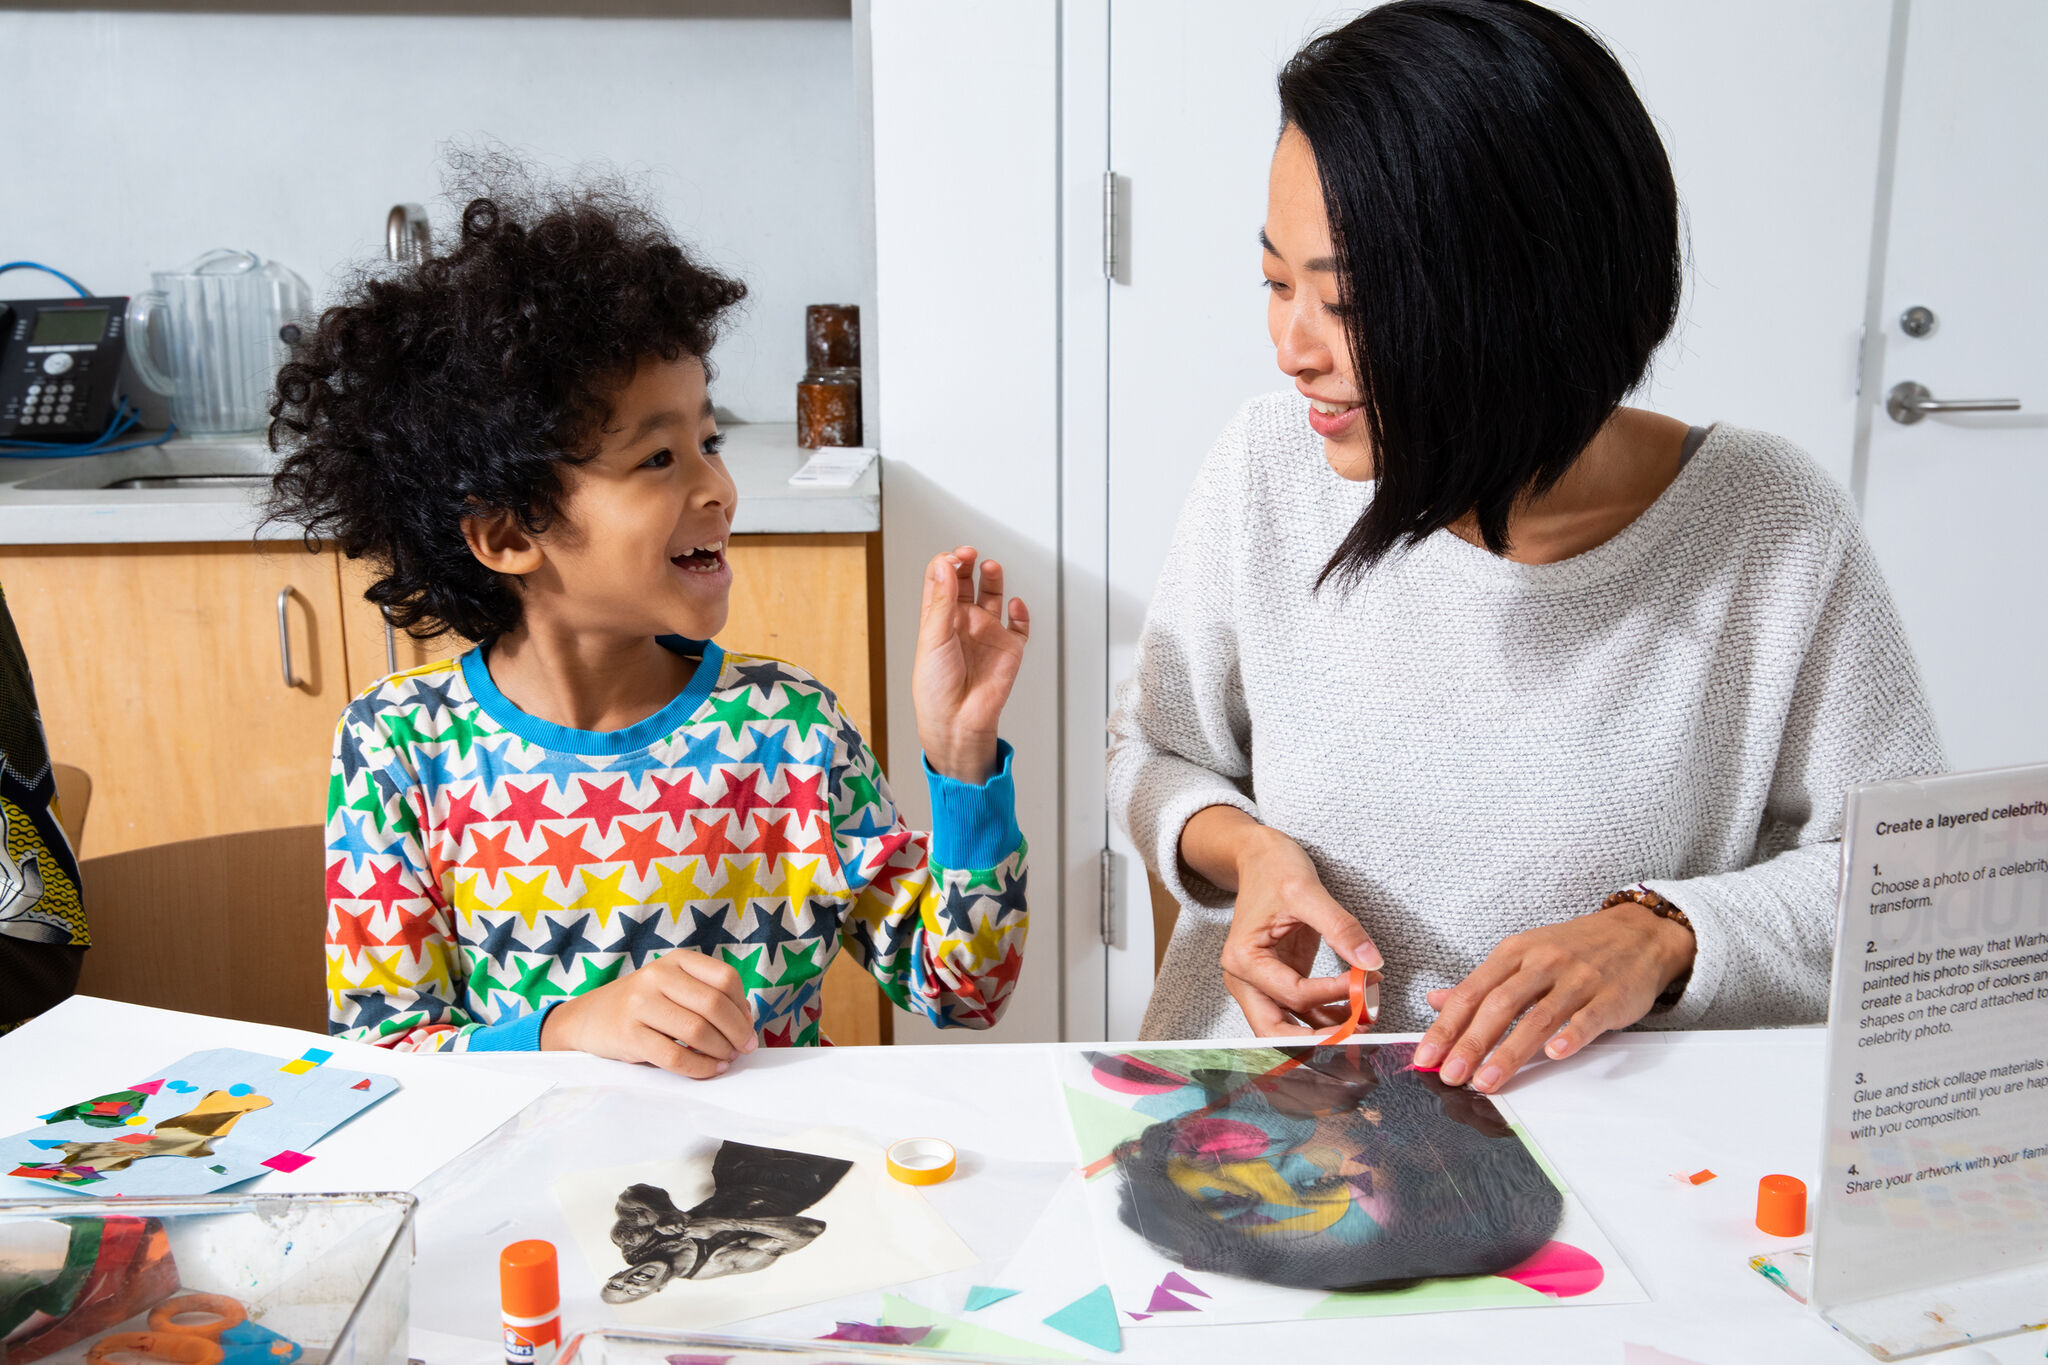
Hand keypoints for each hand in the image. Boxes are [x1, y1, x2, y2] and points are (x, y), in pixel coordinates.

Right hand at [541, 949, 757, 1077]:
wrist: (588, 1017)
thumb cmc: (642, 1005)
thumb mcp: (672, 987)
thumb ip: (706, 996)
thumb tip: (746, 1020)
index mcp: (676, 960)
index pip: (725, 978)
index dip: (742, 1006)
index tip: (747, 1026)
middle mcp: (657, 976)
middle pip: (714, 1005)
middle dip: (738, 1032)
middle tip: (745, 1048)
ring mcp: (640, 1004)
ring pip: (697, 1031)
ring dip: (721, 1051)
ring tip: (727, 1059)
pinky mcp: (629, 1034)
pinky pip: (674, 1056)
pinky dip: (700, 1067)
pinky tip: (710, 1069)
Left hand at [912, 546, 1029, 782]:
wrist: (957, 721)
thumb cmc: (935, 688)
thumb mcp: (933, 636)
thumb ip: (942, 599)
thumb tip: (943, 565)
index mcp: (939, 620)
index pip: (942, 582)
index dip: (946, 565)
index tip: (953, 558)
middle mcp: (963, 624)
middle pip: (967, 583)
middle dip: (968, 565)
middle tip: (969, 554)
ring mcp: (987, 634)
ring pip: (994, 596)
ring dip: (993, 579)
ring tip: (990, 567)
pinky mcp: (1009, 648)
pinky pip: (1020, 625)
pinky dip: (1021, 611)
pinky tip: (1015, 603)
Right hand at [1219, 823, 1382, 1035]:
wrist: (1259, 856)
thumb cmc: (1274, 869)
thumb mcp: (1307, 890)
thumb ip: (1340, 927)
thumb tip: (1370, 961)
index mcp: (1243, 959)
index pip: (1293, 994)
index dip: (1334, 992)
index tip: (1368, 981)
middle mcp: (1244, 979)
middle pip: (1275, 1031)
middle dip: (1318, 1039)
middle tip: (1360, 1036)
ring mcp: (1259, 983)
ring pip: (1289, 1026)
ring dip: (1326, 1030)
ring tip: (1366, 1020)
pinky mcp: (1277, 980)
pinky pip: (1300, 1010)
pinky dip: (1326, 1015)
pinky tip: (1355, 1009)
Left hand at [1413, 901, 1694, 1091]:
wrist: (1638, 934)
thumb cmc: (1575, 948)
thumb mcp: (1523, 954)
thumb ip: (1482, 982)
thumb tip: (1436, 1000)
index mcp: (1515, 952)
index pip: (1472, 991)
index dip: (1446, 1025)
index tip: (1427, 1056)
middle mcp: (1542, 962)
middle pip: (1499, 1005)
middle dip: (1470, 1043)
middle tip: (1450, 1075)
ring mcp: (1577, 979)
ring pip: (1538, 1017)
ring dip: (1509, 1052)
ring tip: (1487, 1081)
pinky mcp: (1610, 996)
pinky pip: (1587, 1018)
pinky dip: (1570, 1036)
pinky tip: (1554, 1055)